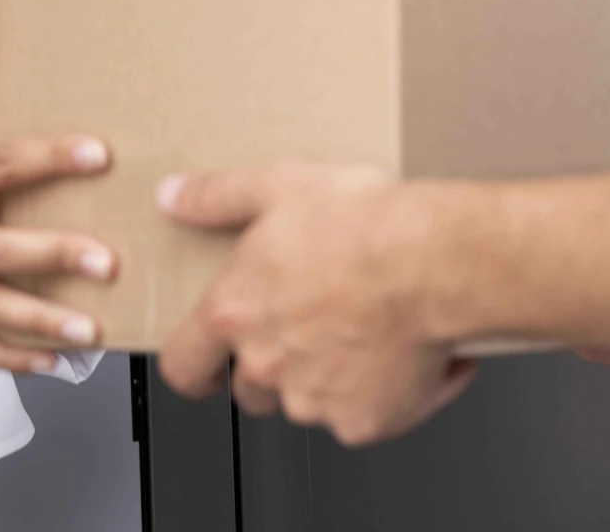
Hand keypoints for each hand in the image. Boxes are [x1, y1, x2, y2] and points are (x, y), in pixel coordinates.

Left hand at [157, 164, 475, 445]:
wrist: (435, 262)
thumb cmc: (365, 225)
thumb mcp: (281, 187)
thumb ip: (217, 196)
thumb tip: (174, 196)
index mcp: (235, 312)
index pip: (183, 365)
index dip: (194, 368)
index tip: (207, 367)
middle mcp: (266, 365)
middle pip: (251, 389)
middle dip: (277, 365)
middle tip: (318, 322)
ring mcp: (313, 401)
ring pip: (310, 402)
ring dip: (332, 377)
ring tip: (369, 325)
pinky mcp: (363, 422)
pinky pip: (366, 415)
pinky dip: (386, 392)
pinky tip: (408, 347)